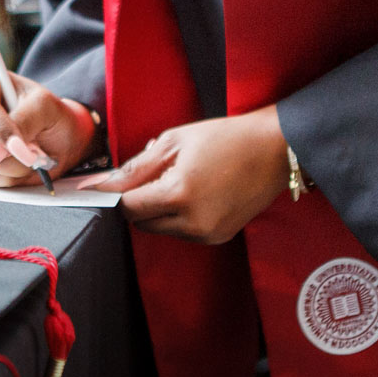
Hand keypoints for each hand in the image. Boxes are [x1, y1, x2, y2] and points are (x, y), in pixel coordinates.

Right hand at [0, 63, 97, 186]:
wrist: (57, 138)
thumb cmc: (50, 115)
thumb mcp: (45, 108)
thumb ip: (21, 123)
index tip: (20, 145)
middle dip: (5, 147)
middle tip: (32, 147)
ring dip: (12, 165)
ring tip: (28, 152)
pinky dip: (9, 176)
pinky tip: (18, 162)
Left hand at [90, 106, 290, 244]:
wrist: (274, 150)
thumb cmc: (225, 138)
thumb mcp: (173, 142)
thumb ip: (135, 168)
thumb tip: (103, 185)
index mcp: (180, 195)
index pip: (128, 207)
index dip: (114, 195)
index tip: (104, 186)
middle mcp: (193, 222)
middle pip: (141, 223)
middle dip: (138, 201)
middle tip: (151, 174)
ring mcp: (208, 234)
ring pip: (160, 229)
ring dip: (157, 210)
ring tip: (178, 179)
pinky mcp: (218, 237)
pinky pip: (182, 232)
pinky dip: (178, 216)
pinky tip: (194, 192)